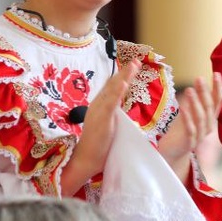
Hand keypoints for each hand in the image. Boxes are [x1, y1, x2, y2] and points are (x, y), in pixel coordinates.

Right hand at [60, 59, 140, 196]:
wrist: (85, 159)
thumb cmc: (97, 146)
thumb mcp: (107, 126)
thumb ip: (112, 116)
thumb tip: (120, 112)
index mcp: (99, 106)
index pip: (112, 88)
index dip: (122, 76)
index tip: (132, 66)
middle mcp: (97, 105)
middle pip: (113, 85)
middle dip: (125, 72)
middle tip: (136, 61)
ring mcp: (99, 111)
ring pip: (113, 90)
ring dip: (123, 76)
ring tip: (133, 65)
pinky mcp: (102, 119)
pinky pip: (111, 103)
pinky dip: (117, 92)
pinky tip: (124, 83)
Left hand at [158, 73, 221, 181]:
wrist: (173, 153)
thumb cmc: (181, 130)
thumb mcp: (190, 112)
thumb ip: (198, 100)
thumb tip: (201, 80)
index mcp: (210, 119)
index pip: (218, 101)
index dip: (218, 88)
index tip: (216, 73)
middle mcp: (208, 127)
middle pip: (209, 108)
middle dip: (205, 92)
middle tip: (199, 78)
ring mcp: (200, 136)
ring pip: (201, 118)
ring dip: (196, 103)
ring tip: (189, 89)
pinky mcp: (189, 144)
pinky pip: (190, 130)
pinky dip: (188, 118)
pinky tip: (182, 107)